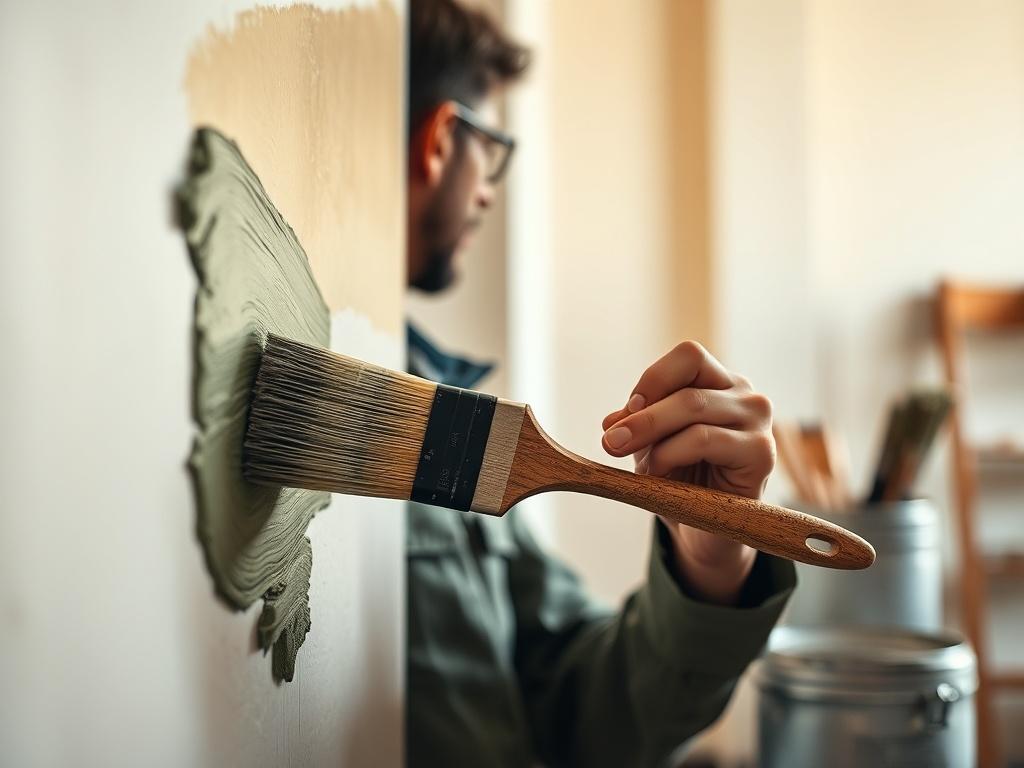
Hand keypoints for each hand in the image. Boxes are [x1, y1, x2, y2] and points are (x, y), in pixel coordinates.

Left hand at [600, 341, 775, 604]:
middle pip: (687, 386)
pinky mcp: (761, 452)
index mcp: (720, 383)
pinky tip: (658, 472)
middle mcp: (745, 396)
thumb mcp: (651, 445)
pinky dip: (672, 452)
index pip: (687, 357)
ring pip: (694, 407)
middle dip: (641, 415)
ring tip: (631, 459)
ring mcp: (758, 422)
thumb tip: (611, 422)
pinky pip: (706, 438)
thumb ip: (635, 425)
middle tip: (609, 441)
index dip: (653, 379)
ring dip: (651, 432)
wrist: (705, 530)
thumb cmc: (681, 479)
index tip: (626, 410)